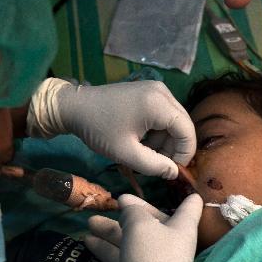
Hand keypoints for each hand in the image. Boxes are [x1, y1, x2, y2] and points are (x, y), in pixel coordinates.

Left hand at [27, 78, 195, 178]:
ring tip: (145, 154)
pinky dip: (157, 130)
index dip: (184, 154)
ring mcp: (156, 89)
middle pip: (182, 124)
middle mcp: (162, 92)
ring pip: (173, 120)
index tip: (173, 171)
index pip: (186, 131)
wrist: (74, 107)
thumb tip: (174, 173)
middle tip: (158, 165)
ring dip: (164, 140)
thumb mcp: (126, 153)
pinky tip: (142, 141)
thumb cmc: (98, 129)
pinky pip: (163, 114)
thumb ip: (154, 166)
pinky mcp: (149, 91)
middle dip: (174, 148)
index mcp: (158, 104)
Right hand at [85, 194, 202, 261]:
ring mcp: (154, 260)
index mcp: (182, 226)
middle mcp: (171, 242)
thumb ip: (132, 211)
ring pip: (133, 238)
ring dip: (112, 230)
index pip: (191, 206)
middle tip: (114, 201)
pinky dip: (107, 248)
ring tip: (91, 221)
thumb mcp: (140, 225)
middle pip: (153, 220)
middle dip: (132, 211)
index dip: (186, 193)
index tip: (178, 181)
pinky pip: (123, 256)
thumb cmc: (152, 256)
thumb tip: (127, 205)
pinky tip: (88, 240)